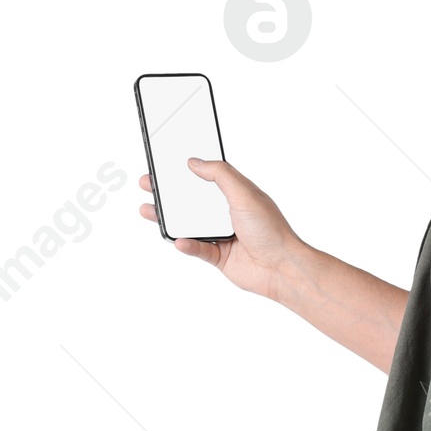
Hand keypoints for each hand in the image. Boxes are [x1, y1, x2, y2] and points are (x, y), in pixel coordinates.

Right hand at [138, 159, 301, 299]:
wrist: (282, 268)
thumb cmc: (272, 230)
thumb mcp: (245, 192)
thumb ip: (220, 174)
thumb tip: (195, 162)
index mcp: (234, 193)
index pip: (204, 177)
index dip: (184, 171)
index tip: (164, 164)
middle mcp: (225, 213)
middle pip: (190, 201)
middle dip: (167, 193)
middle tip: (148, 185)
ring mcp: (221, 235)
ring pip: (187, 225)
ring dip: (168, 219)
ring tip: (149, 211)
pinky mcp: (218, 256)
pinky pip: (196, 249)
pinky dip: (186, 245)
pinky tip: (180, 240)